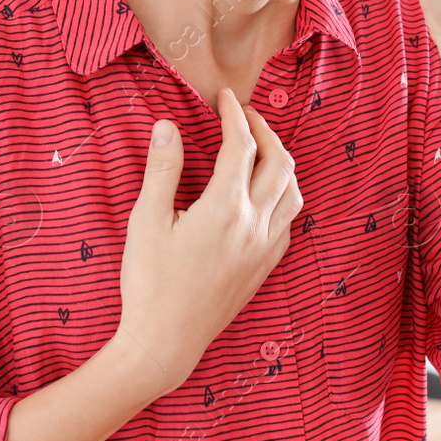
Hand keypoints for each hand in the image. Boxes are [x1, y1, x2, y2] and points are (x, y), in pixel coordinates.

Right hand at [116, 88, 302, 393]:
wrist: (165, 343)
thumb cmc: (148, 283)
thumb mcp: (146, 221)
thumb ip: (162, 170)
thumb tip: (168, 125)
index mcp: (224, 209)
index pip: (242, 145)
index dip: (235, 114)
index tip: (225, 97)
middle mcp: (254, 226)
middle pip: (279, 162)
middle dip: (265, 130)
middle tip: (244, 115)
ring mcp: (264, 249)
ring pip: (294, 192)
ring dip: (281, 161)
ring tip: (260, 148)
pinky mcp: (264, 268)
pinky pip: (289, 222)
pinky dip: (283, 196)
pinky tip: (264, 194)